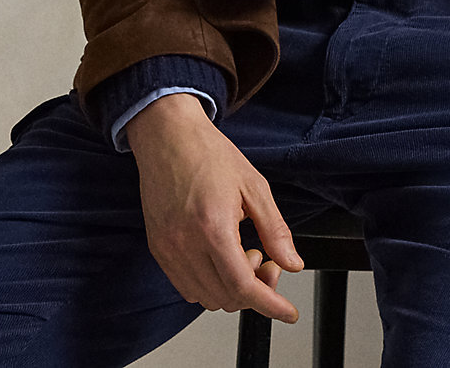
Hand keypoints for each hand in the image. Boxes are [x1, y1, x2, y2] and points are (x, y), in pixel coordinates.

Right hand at [125, 93, 304, 323]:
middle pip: (227, 297)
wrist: (168, 136)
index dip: (269, 304)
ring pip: (207, 297)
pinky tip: (221, 257)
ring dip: (232, 288)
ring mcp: (168, 249)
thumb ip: (275, 229)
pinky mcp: (158, 249)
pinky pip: (186, 287)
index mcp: (212, 226)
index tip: (287, 312)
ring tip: (242, 252)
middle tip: (266, 258)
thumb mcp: (254, 185)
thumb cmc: (209, 153)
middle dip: (255, 288)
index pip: (243, 286)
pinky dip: (210, 284)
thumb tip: (292, 263)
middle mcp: (185, 244)